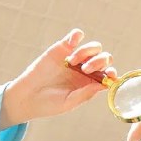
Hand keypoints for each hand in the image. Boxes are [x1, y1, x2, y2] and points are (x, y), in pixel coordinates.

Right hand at [0, 28, 116, 127]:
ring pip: (93, 48)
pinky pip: (75, 37)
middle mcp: (86, 70)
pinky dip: (77, 36)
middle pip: (104, 59)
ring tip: (72, 62)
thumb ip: (86, 93)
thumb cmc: (49, 104)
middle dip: (100, 61)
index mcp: (90, 84)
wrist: (28, 96)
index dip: (112, 73)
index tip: (108, 75)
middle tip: (85, 69)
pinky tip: (72, 42)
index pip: (108, 75)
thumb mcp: (69, 102)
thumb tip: (104, 84)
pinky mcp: (62, 48)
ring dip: (87, 52)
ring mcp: (75, 58)